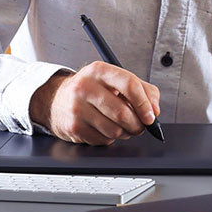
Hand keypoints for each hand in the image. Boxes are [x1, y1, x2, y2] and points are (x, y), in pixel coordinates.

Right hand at [29, 62, 160, 145]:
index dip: (144, 103)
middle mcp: (85, 87)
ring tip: (122, 126)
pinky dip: (110, 138)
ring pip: (114, 130)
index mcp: (99, 70)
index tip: (151, 116)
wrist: (57, 100)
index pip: (129, 84)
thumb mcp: (115, 80)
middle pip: (122, 113)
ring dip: (124, 133)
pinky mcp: (73, 127)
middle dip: (137, 124)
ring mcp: (77, 108)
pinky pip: (103, 140)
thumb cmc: (93, 90)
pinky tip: (105, 128)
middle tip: (140, 126)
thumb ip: (143, 89)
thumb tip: (154, 110)